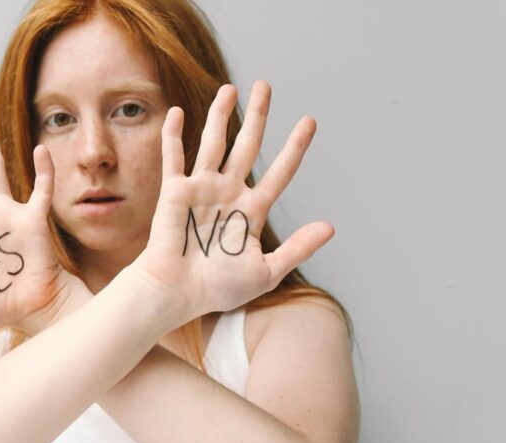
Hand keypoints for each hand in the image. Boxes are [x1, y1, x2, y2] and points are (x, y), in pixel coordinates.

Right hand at [132, 81, 334, 319]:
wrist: (178, 293)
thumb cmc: (218, 288)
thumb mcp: (266, 271)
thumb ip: (297, 249)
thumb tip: (330, 227)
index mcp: (252, 210)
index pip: (280, 172)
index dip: (295, 147)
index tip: (310, 121)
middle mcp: (228, 193)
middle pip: (247, 145)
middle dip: (258, 115)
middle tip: (265, 85)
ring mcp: (201, 190)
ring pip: (214, 143)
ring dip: (221, 114)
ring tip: (230, 88)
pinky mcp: (175, 193)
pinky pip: (175, 159)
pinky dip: (175, 136)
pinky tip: (178, 112)